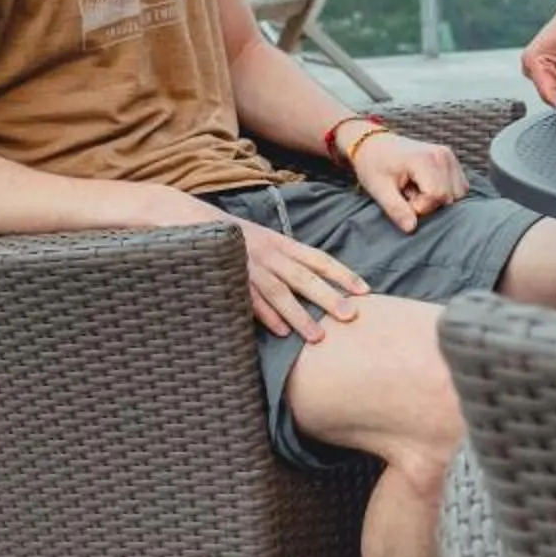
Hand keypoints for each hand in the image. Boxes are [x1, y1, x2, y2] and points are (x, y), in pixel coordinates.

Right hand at [115, 185, 368, 341]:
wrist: (189, 219)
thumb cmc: (234, 236)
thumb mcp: (266, 240)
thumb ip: (288, 257)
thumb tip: (315, 276)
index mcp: (282, 243)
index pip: (319, 259)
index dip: (343, 274)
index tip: (365, 290)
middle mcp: (271, 254)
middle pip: (306, 279)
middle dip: (330, 298)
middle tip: (353, 316)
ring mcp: (250, 267)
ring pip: (280, 294)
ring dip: (301, 317)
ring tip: (319, 337)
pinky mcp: (231, 278)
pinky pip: (251, 300)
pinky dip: (266, 316)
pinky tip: (281, 332)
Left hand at [350, 128, 468, 229]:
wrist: (374, 145)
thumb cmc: (374, 165)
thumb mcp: (379, 189)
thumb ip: (396, 209)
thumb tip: (411, 228)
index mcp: (425, 159)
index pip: (436, 195)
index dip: (419, 206)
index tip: (402, 199)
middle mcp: (442, 155)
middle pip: (448, 197)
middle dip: (428, 203)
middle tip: (407, 193)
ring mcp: (449, 157)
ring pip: (457, 194)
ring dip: (437, 199)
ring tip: (415, 189)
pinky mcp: (452, 161)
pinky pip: (459, 188)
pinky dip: (445, 193)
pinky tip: (425, 186)